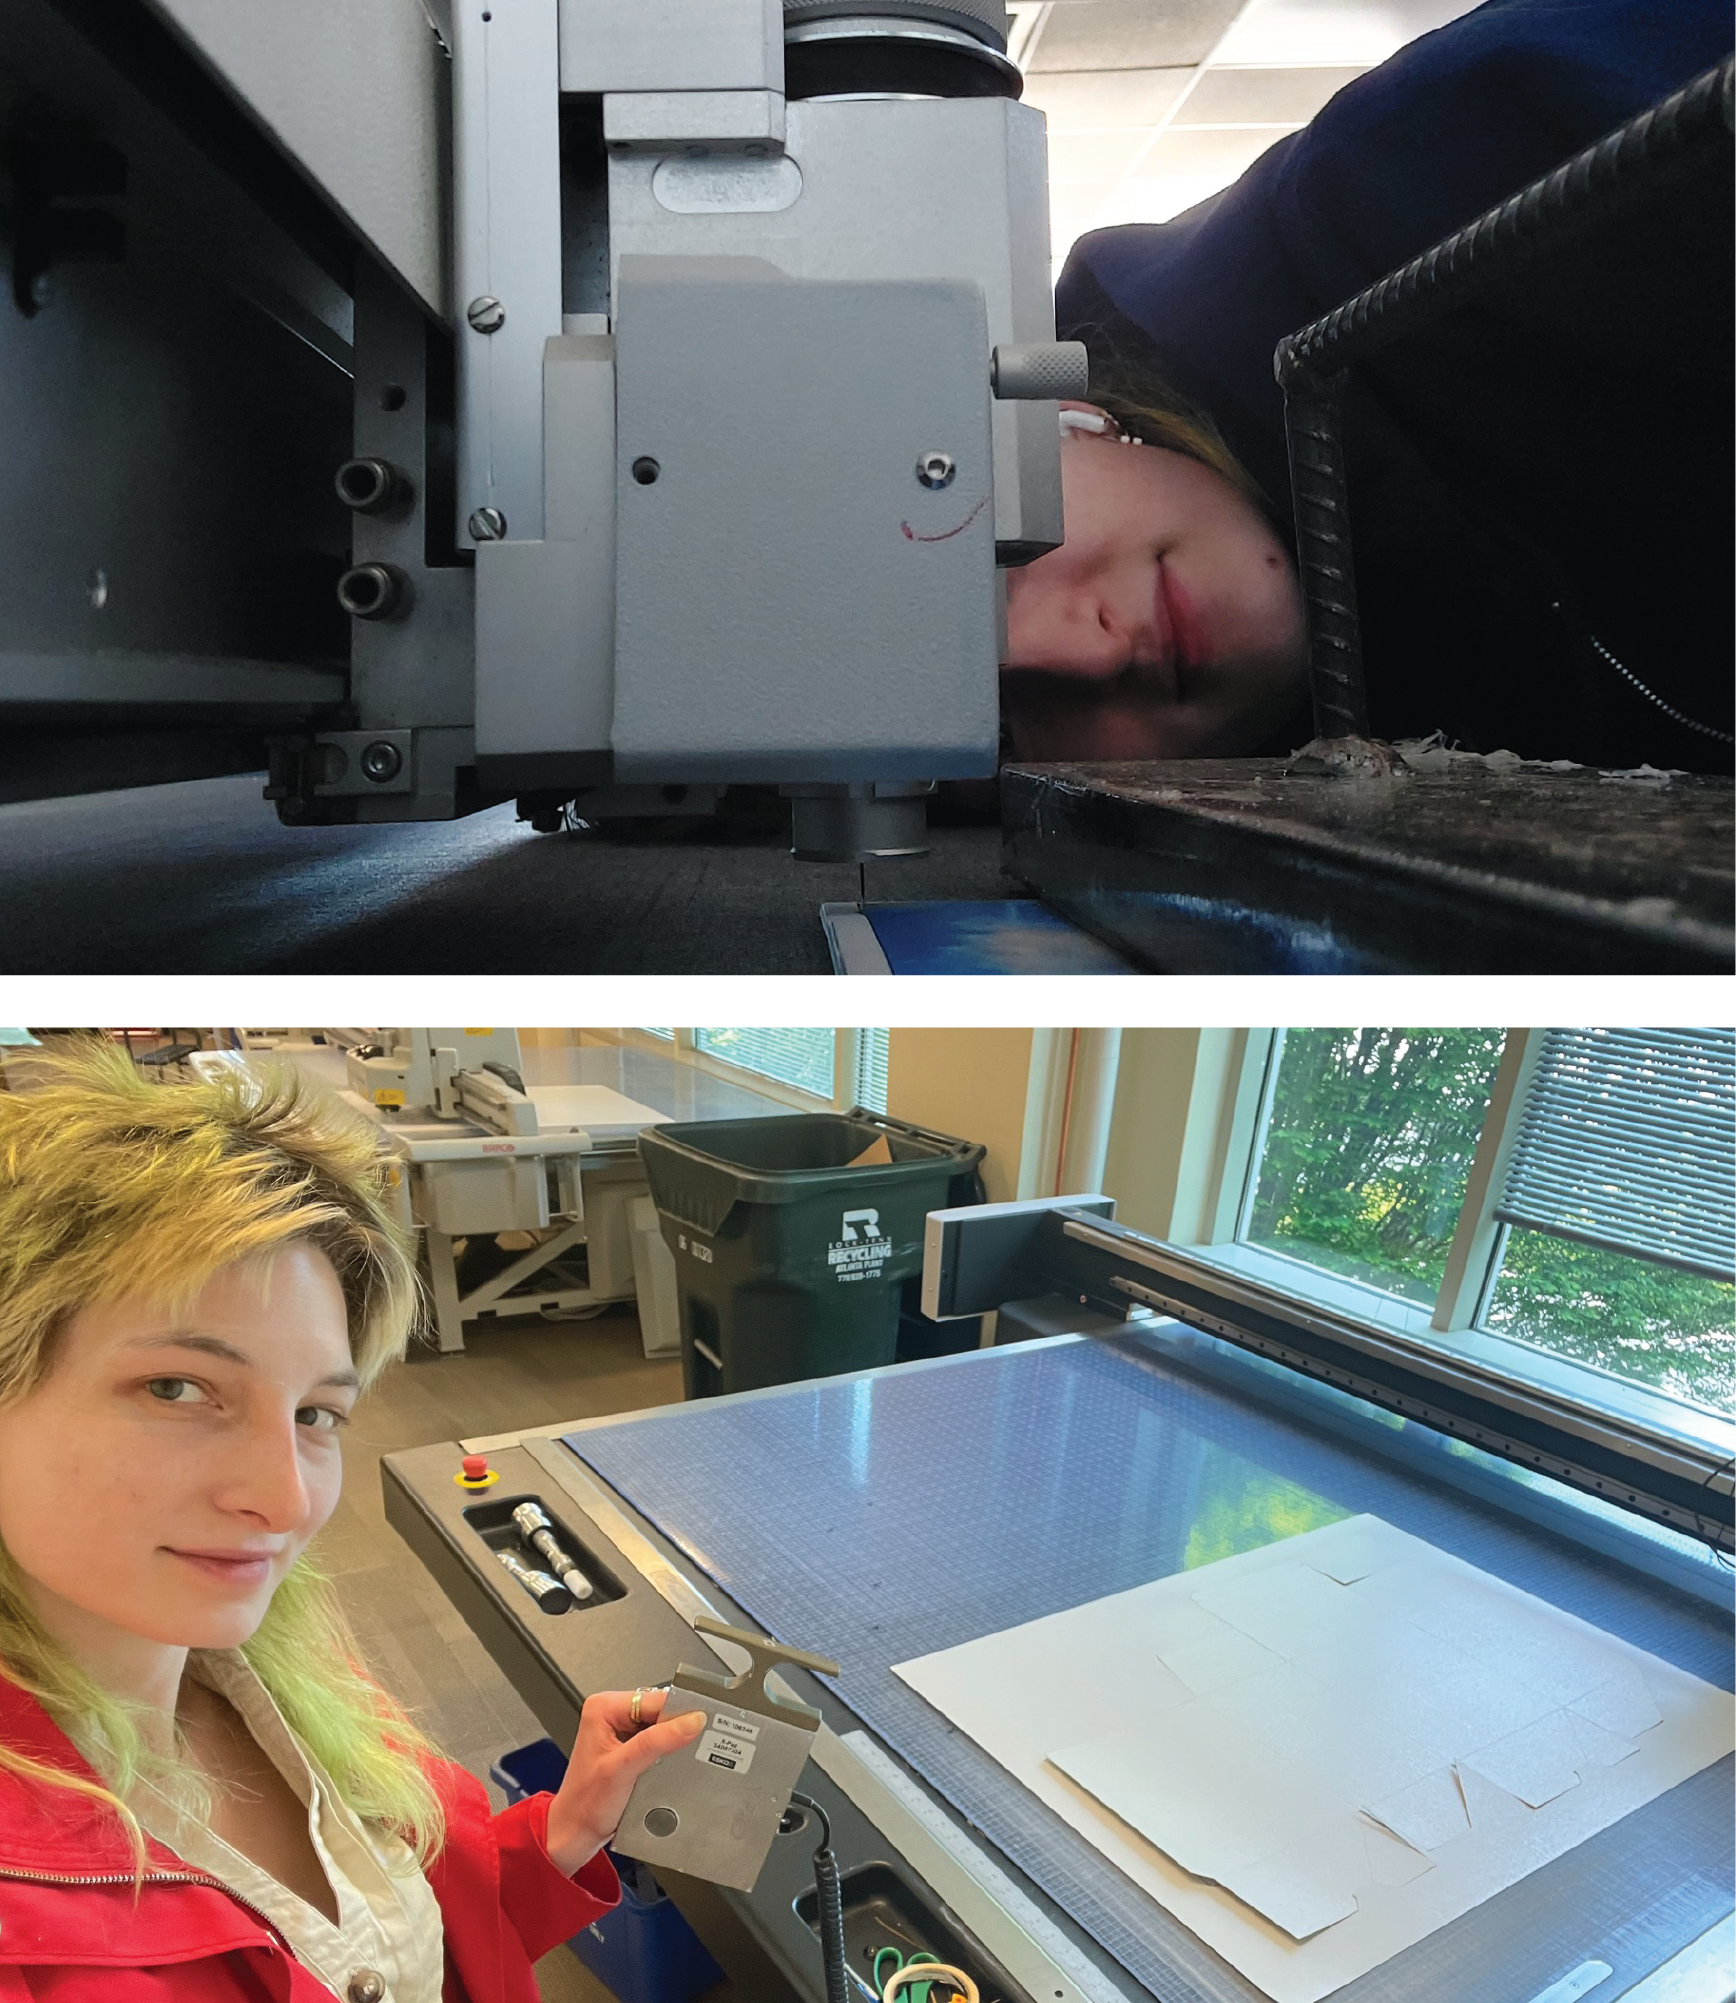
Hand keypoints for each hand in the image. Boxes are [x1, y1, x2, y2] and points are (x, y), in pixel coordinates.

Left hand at [543, 1688, 705, 1874]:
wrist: (575, 1835)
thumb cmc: (585, 1804)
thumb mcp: (622, 1769)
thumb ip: (657, 1741)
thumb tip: (692, 1720)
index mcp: (603, 1707)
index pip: (655, 1699)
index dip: (680, 1712)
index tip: (702, 1725)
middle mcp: (610, 1714)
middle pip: (659, 1711)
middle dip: (677, 1728)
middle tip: (694, 1745)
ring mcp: (620, 1732)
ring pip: (661, 1727)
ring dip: (673, 1742)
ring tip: (678, 1759)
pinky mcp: (628, 1748)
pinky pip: (657, 1741)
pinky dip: (668, 1753)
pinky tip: (670, 1766)